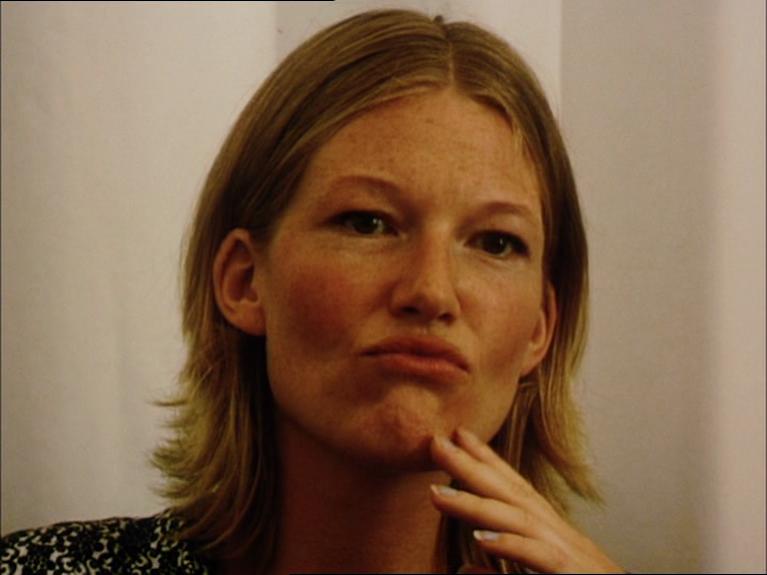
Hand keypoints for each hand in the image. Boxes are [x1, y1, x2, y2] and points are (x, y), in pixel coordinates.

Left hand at [429, 427, 623, 573]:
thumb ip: (500, 574)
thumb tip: (463, 567)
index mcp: (549, 531)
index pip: (513, 488)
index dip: (486, 460)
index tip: (458, 435)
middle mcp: (556, 533)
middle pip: (509, 492)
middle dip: (471, 466)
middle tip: (435, 441)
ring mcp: (564, 551)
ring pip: (516, 519)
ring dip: (475, 504)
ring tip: (436, 494)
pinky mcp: (570, 574)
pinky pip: (538, 557)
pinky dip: (510, 545)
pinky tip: (481, 539)